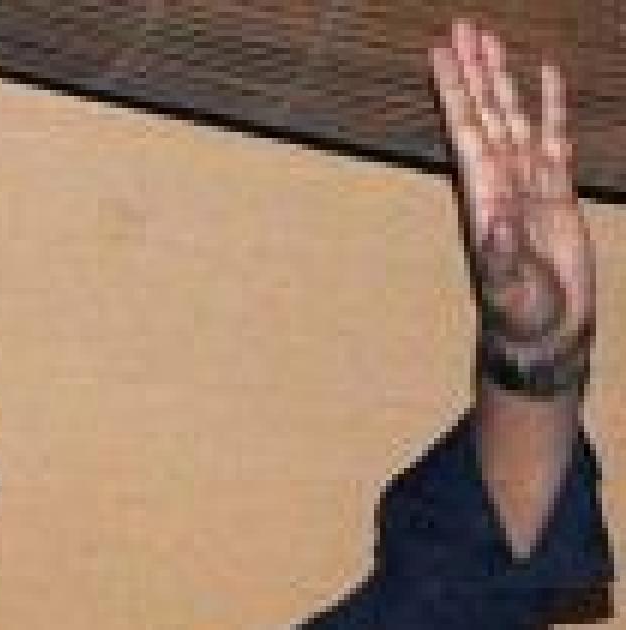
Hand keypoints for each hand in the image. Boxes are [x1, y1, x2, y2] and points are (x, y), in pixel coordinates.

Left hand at [429, 20, 594, 396]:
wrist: (545, 330)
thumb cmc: (520, 313)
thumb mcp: (508, 286)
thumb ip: (502, 254)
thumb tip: (497, 219)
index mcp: (483, 195)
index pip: (465, 129)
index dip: (454, 91)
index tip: (440, 53)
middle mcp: (499, 180)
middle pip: (484, 111)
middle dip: (473, 69)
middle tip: (462, 26)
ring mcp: (527, 183)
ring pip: (513, 116)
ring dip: (501, 79)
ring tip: (490, 39)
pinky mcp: (556, 191)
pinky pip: (553, 136)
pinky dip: (550, 105)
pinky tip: (545, 74)